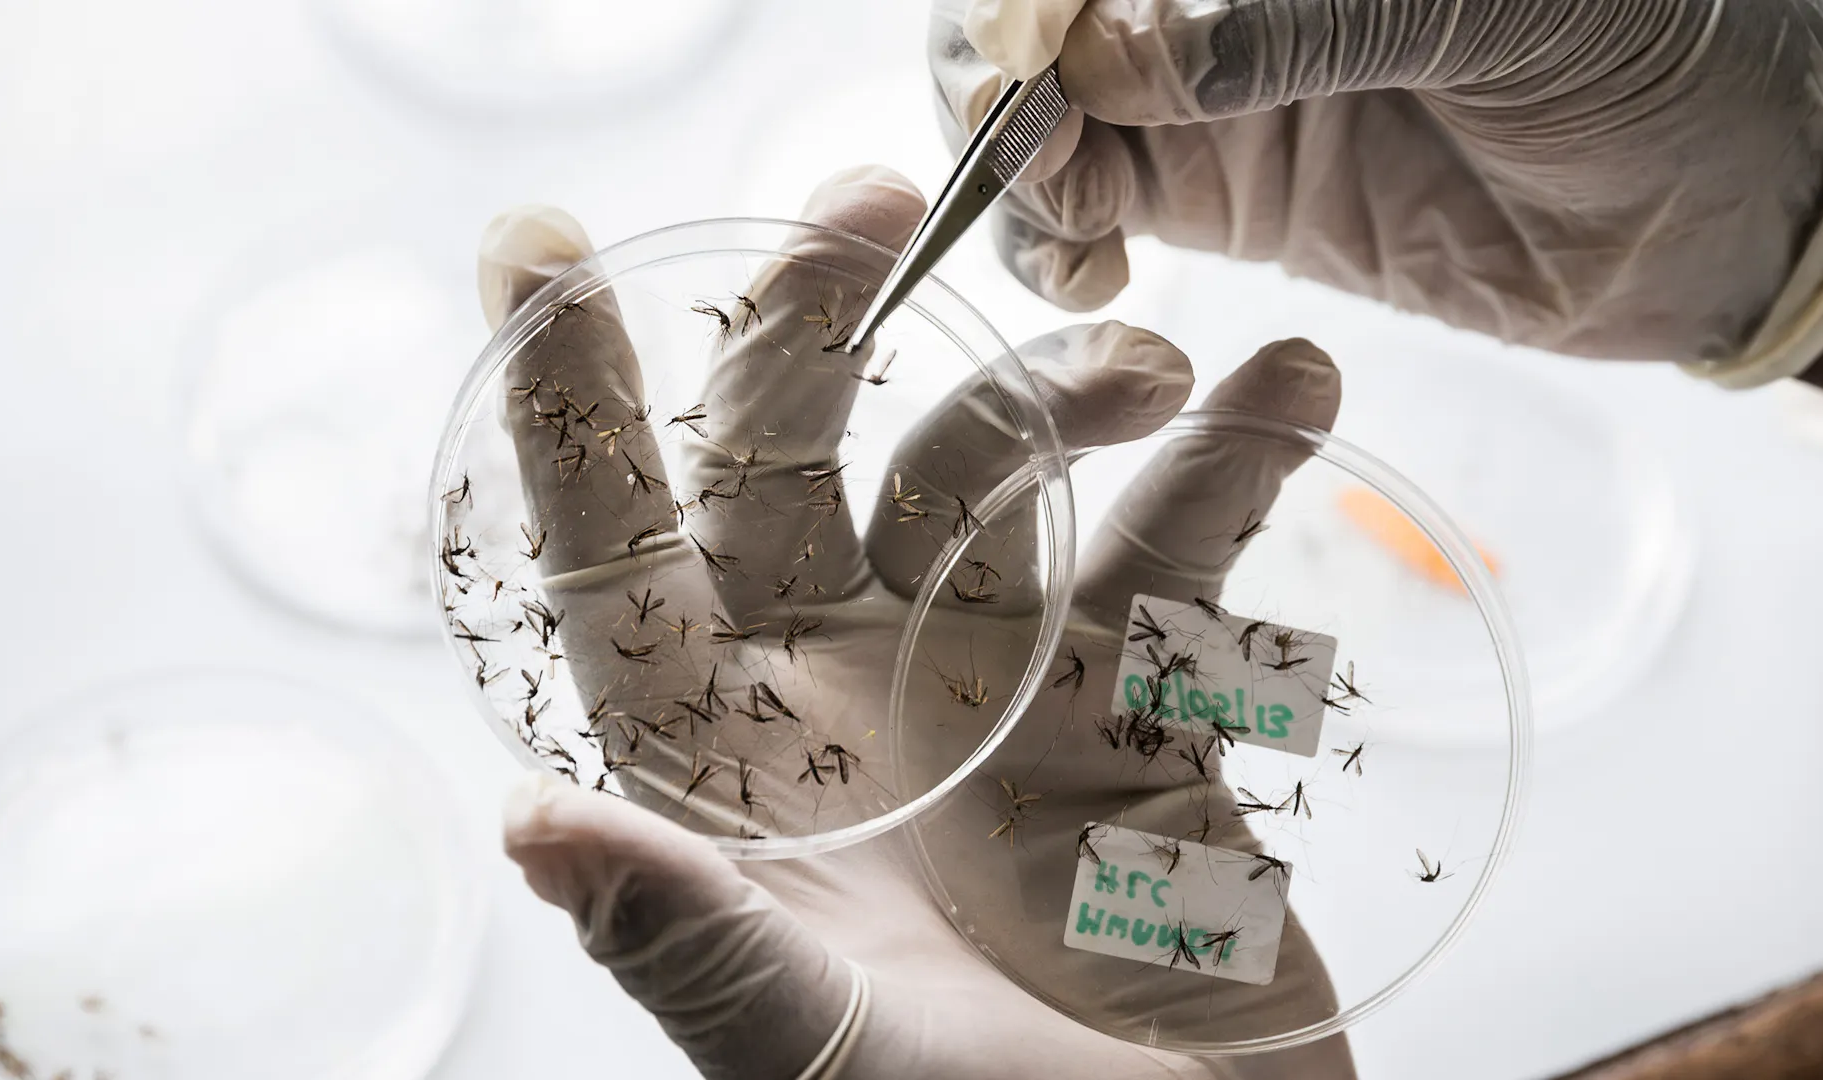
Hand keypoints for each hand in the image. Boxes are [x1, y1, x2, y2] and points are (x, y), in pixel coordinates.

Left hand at [486, 166, 1356, 1078]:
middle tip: (881, 203)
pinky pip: (1182, 555)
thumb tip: (532, 821)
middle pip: (799, 469)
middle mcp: (850, 702)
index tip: (541, 250)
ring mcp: (1001, 690)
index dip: (571, 415)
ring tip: (1160, 371)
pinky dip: (1239, 463)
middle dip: (821, 327)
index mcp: (735, 778)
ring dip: (1067, 394)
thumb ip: (696, 944)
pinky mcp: (1143, 705)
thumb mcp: (825, 1062)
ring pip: (1001, 484)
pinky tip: (1290, 388)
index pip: (619, 571)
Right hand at [930, 0, 1822, 381]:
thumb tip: (1113, 59)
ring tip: (1057, 218)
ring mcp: (1208, 96)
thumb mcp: (1476, 4)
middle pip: (1034, 19)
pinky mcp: (1222, 200)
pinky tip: (1086, 276)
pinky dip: (1048, 246)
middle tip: (1012, 132)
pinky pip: (1086, 216)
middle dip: (992, 68)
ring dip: (1004, 165)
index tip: (1033, 40)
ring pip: (1039, 116)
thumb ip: (1292, 23)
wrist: (1719, 202)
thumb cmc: (1645, 44)